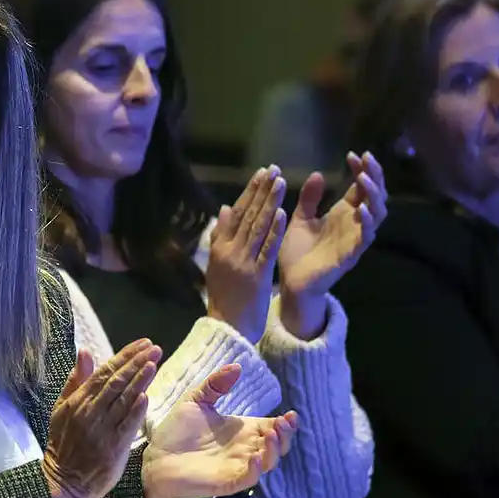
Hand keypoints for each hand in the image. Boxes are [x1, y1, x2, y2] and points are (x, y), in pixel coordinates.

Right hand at [42, 340, 160, 497]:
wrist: (64, 481)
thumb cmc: (64, 443)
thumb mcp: (61, 408)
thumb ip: (76, 380)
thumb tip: (85, 352)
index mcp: (78, 401)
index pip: (104, 372)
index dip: (124, 356)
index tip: (142, 344)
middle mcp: (90, 412)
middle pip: (116, 382)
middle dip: (136, 363)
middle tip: (155, 348)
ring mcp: (102, 430)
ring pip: (123, 400)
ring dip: (140, 380)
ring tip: (155, 363)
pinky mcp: (113, 448)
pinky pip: (126, 426)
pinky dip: (136, 410)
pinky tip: (147, 395)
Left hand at [141, 365, 296, 497]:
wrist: (155, 457)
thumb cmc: (176, 432)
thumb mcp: (196, 401)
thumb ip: (215, 385)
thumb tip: (237, 367)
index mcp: (242, 431)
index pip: (272, 427)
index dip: (286, 423)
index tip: (291, 414)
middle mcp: (245, 449)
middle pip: (277, 445)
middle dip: (285, 434)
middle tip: (284, 422)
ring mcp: (238, 466)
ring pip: (269, 462)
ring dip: (275, 448)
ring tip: (271, 433)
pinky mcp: (227, 481)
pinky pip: (249, 478)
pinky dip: (257, 469)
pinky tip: (255, 457)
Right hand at [205, 166, 287, 342]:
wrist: (228, 328)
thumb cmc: (225, 298)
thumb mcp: (216, 265)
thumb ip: (220, 237)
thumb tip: (225, 208)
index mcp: (219, 247)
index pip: (236, 213)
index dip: (249, 192)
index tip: (261, 173)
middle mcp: (230, 251)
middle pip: (247, 216)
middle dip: (261, 191)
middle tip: (272, 169)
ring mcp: (243, 262)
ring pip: (257, 228)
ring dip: (269, 203)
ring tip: (279, 182)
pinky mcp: (257, 275)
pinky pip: (266, 249)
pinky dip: (274, 231)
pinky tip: (282, 213)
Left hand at [278, 153, 387, 337]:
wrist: (292, 281)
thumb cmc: (298, 251)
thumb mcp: (301, 218)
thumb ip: (310, 198)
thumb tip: (318, 173)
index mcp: (343, 213)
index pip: (360, 187)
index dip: (361, 170)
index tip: (353, 155)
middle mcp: (354, 223)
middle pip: (376, 196)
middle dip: (375, 176)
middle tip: (368, 159)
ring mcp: (355, 238)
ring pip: (378, 214)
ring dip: (374, 196)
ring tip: (365, 179)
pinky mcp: (351, 254)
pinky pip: (366, 237)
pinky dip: (368, 223)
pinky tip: (363, 209)